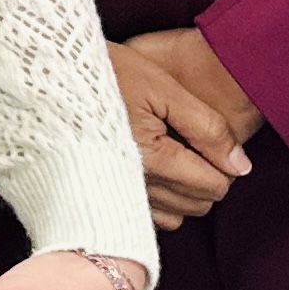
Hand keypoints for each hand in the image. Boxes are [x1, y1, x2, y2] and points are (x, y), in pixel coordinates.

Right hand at [109, 38, 255, 230]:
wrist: (48, 73)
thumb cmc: (104, 72)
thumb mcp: (163, 87)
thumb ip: (207, 127)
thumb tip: (240, 165)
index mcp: (152, 157)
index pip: (214, 184)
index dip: (224, 162)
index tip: (210, 138)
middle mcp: (133, 184)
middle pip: (198, 203)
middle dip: (207, 177)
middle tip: (192, 142)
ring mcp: (116, 193)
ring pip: (176, 215)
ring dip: (184, 191)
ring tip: (173, 154)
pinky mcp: (102, 194)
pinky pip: (148, 217)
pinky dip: (160, 200)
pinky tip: (153, 168)